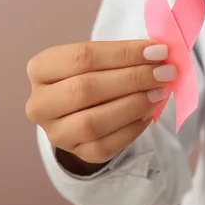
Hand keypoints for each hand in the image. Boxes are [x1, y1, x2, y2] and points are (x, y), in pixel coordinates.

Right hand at [26, 40, 175, 166]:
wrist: (80, 111)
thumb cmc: (91, 76)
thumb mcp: (98, 59)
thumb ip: (122, 55)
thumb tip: (159, 53)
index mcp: (40, 69)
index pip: (81, 57)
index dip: (123, 54)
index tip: (158, 51)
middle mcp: (40, 103)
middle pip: (85, 89)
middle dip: (131, 80)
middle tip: (164, 73)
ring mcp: (55, 132)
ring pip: (93, 122)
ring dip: (132, 105)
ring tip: (159, 93)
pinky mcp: (75, 153)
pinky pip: (106, 145)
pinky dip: (132, 128)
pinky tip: (148, 113)